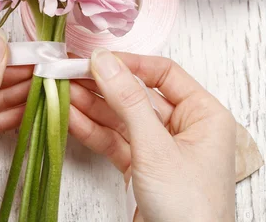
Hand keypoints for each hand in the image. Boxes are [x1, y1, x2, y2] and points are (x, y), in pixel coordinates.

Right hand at [68, 49, 235, 221]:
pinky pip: (115, 141)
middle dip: (102, 86)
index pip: (162, 74)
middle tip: (69, 74)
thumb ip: (128, 102)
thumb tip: (105, 62)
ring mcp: (160, 148)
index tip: (96, 58)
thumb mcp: (156, 148)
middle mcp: (183, 128)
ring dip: (91, 106)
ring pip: (121, 118)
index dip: (128, 63)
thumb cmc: (191, 210)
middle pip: (136, 95)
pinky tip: (70, 117)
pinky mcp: (142, 168)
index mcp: (203, 115)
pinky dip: (92, 130)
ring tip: (61, 92)